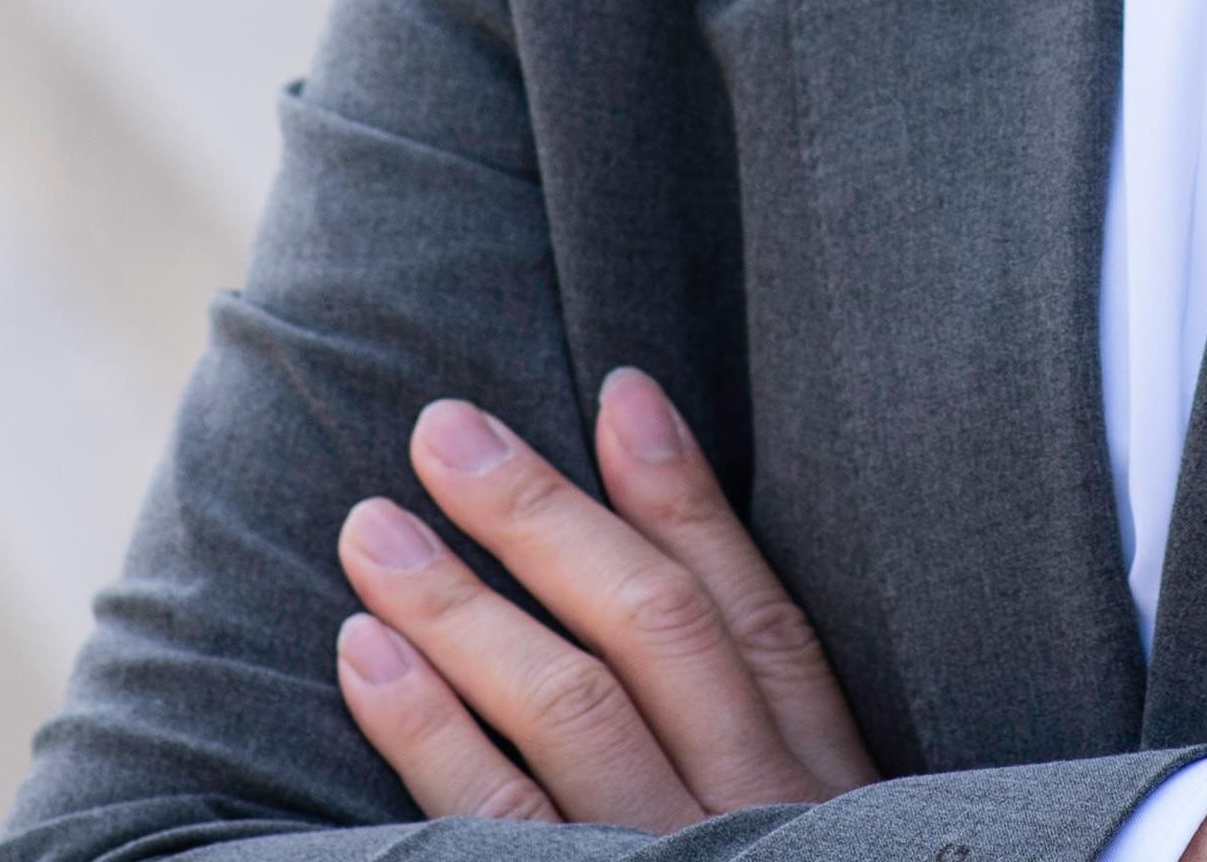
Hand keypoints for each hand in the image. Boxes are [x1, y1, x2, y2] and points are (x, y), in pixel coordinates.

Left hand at [335, 369, 878, 826]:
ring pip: (564, 705)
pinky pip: (496, 827)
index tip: (618, 389)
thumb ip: (768, 757)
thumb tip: (674, 611)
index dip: (686, 493)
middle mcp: (760, 811)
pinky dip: (426, 728)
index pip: (752, 607)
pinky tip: (364, 659)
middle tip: (445, 428)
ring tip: (372, 524)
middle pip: (648, 628)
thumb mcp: (841, 844)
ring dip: (460, 601)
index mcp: (828, 780)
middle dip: (542, 515)